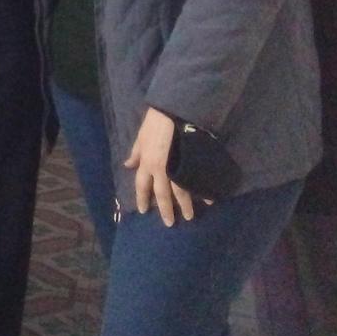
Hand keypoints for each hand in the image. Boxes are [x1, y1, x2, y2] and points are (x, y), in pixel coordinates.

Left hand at [124, 107, 195, 225]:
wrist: (172, 112)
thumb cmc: (155, 123)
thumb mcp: (140, 138)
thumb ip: (136, 154)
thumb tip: (128, 165)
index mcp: (146, 163)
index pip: (142, 185)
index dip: (142, 198)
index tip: (144, 211)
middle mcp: (160, 169)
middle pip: (162, 194)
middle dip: (166, 210)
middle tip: (171, 223)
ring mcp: (176, 167)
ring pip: (180, 191)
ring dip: (185, 205)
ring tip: (190, 216)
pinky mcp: (189, 163)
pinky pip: (195, 181)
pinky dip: (202, 191)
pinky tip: (208, 199)